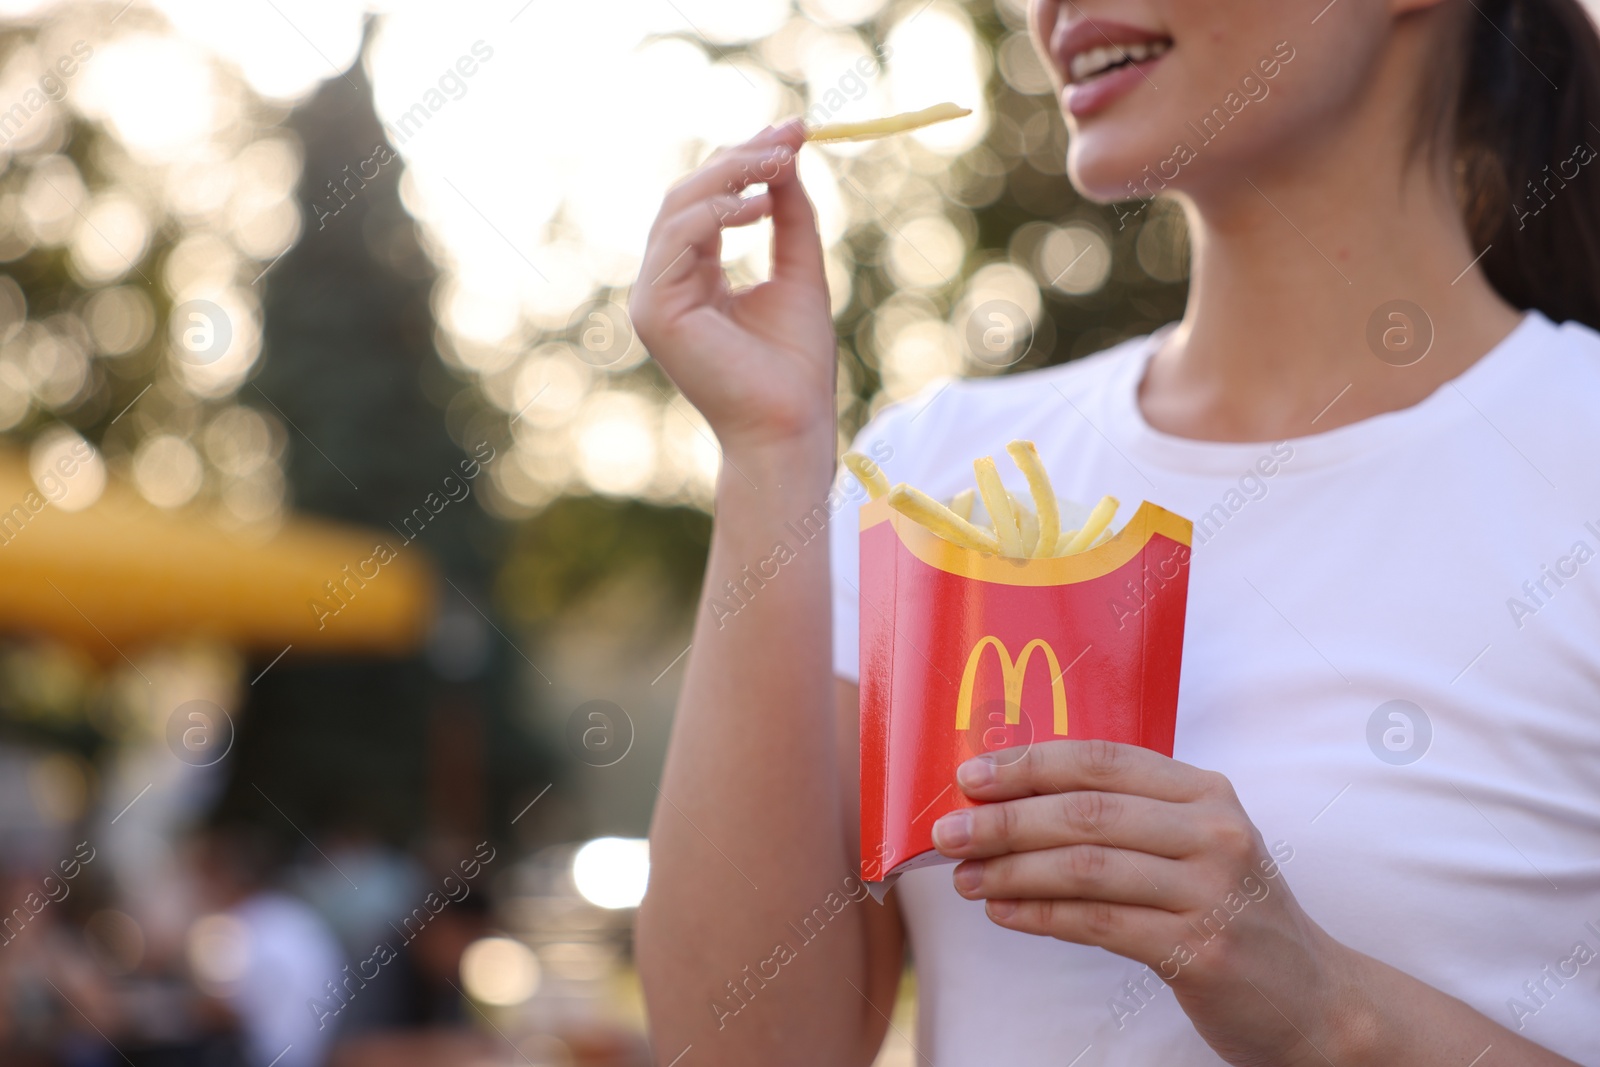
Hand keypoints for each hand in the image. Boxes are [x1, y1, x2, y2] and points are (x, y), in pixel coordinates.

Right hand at [629, 122, 836, 455]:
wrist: (789, 426)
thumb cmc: (795, 367)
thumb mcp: (799, 273)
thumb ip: (790, 218)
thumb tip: (788, 158)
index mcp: (693, 277)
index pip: (709, 202)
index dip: (746, 160)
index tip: (794, 130)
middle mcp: (666, 284)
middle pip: (689, 196)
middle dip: (741, 157)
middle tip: (792, 133)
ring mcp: (653, 298)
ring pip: (679, 208)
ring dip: (732, 176)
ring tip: (782, 162)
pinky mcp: (655, 312)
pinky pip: (678, 239)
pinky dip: (717, 212)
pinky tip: (760, 205)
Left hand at [931, 740, 1361, 1066]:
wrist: (1312, 999)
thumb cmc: (1228, 913)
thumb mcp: (1193, 846)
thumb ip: (1124, 818)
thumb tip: (1010, 805)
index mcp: (1206, 792)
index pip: (1102, 761)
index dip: (1029, 764)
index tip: (970, 775)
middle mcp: (1214, 832)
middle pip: (1086, 813)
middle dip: (1005, 821)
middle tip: (947, 832)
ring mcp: (1212, 892)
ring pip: (1086, 868)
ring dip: (1012, 873)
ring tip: (966, 879)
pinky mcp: (1202, 950)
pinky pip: (1099, 925)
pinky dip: (1041, 917)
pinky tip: (1005, 913)